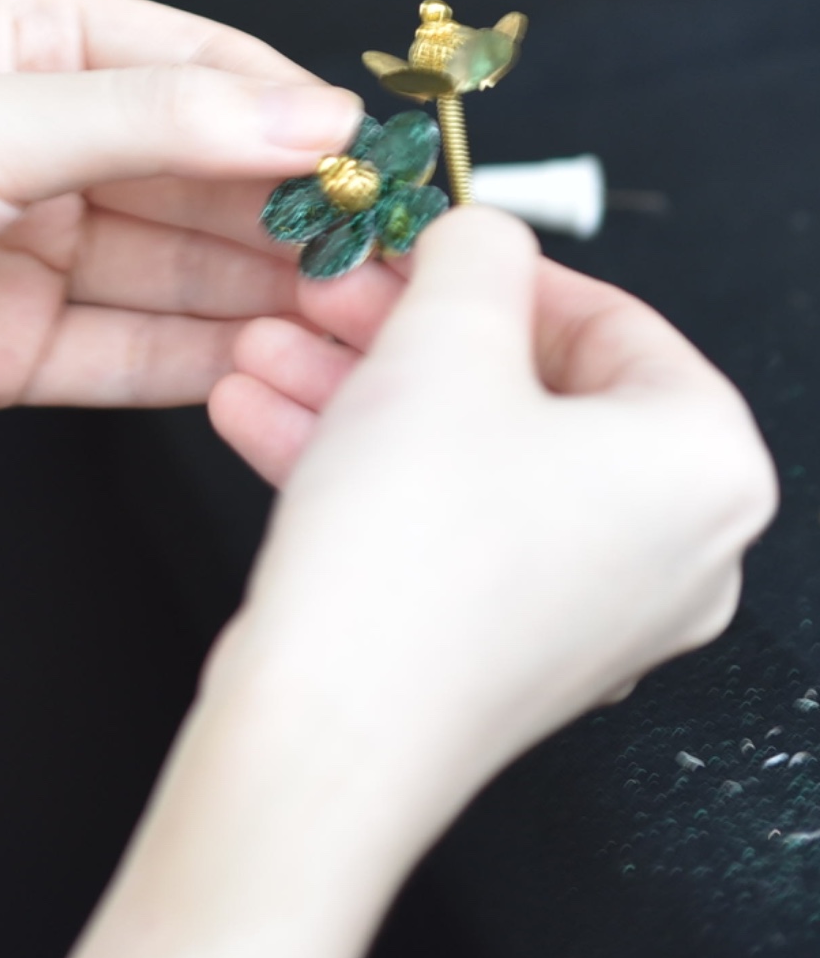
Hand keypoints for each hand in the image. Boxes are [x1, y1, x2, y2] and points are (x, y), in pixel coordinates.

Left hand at [0, 0, 363, 448]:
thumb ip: (158, 122)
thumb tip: (314, 115)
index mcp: (29, 32)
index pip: (203, 63)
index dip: (296, 113)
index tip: (389, 167)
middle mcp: (37, 131)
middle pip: (202, 172)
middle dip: (293, 215)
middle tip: (398, 263)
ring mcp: (27, 239)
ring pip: (178, 266)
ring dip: (264, 294)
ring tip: (363, 324)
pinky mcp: (10, 341)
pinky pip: (131, 349)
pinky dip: (201, 359)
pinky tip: (278, 368)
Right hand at [213, 210, 777, 795]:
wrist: (331, 724)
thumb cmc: (414, 548)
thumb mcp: (442, 339)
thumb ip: (473, 254)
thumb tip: (481, 233)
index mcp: (703, 465)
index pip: (610, 320)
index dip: (491, 267)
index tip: (412, 243)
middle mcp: (669, 546)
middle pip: (522, 386)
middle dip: (394, 328)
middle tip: (325, 289)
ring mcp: (582, 604)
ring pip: (461, 451)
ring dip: (349, 385)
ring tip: (260, 345)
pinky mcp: (495, 641)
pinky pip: (431, 517)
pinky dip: (351, 458)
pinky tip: (254, 410)